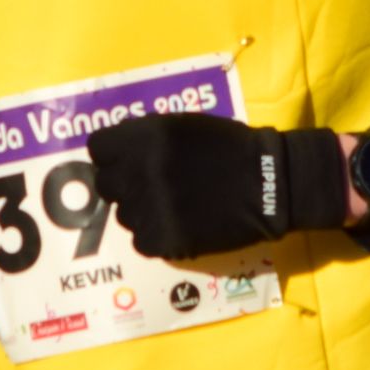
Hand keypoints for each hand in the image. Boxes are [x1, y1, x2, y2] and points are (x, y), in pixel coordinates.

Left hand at [89, 114, 348, 259]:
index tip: (129, 164)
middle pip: (107, 185)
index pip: (98, 150)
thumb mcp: (183, 126)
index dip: (113, 157)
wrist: (270, 184)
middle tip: (155, 188)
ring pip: (124, 216)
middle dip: (126, 186)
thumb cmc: (230, 148)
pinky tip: (182, 225)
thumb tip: (115, 153)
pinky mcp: (164, 240)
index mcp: (144, 137)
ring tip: (177, 206)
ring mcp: (150, 207)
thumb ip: (145, 137)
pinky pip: (141, 242)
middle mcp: (140, 171)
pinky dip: (158, 237)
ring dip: (143, 213)